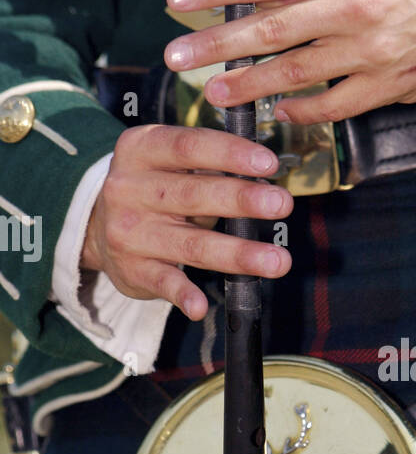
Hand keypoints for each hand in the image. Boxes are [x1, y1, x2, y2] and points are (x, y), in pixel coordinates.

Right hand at [81, 125, 292, 318]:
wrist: (96, 227)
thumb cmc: (153, 188)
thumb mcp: (168, 164)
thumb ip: (209, 167)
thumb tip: (267, 178)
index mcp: (142, 150)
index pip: (188, 146)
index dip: (230, 153)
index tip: (268, 163)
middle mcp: (130, 188)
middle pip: (193, 194)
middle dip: (242, 200)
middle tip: (282, 204)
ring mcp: (129, 232)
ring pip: (191, 244)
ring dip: (237, 254)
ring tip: (277, 261)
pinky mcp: (132, 269)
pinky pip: (163, 283)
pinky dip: (182, 295)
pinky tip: (201, 306)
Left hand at [163, 0, 415, 124]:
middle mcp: (354, 5)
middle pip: (269, 29)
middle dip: (217, 44)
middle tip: (178, 56)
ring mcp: (371, 51)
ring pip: (294, 72)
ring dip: (248, 83)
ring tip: (215, 90)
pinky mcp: (388, 85)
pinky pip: (332, 105)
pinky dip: (300, 109)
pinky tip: (277, 108)